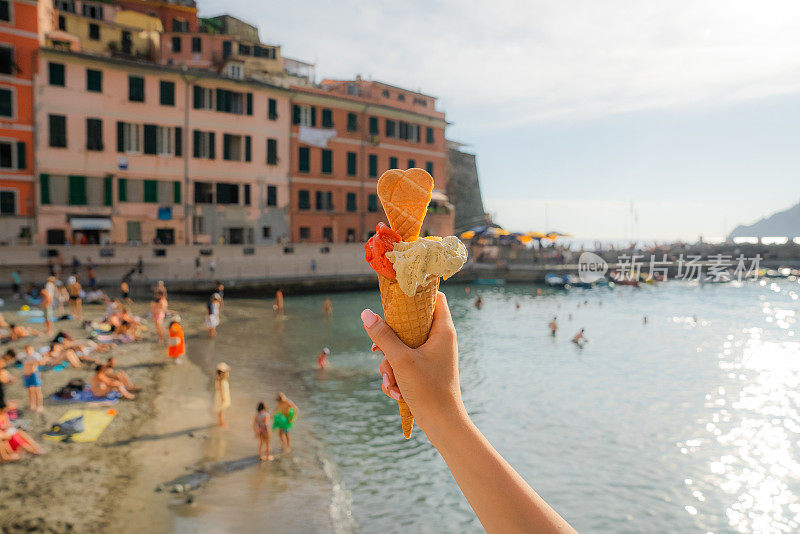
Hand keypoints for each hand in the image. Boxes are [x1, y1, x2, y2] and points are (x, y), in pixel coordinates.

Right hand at [361, 292, 467, 438]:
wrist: (443, 425)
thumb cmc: (428, 390)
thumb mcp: (400, 360)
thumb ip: (383, 336)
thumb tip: (366, 313)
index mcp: (443, 330)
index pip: (434, 298)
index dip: (416, 296)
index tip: (395, 300)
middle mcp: (440, 340)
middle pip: (410, 324)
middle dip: (390, 342)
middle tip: (380, 352)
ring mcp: (432, 356)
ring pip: (402, 347)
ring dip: (390, 365)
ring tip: (391, 382)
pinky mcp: (425, 371)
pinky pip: (405, 364)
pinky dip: (397, 376)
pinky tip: (395, 392)